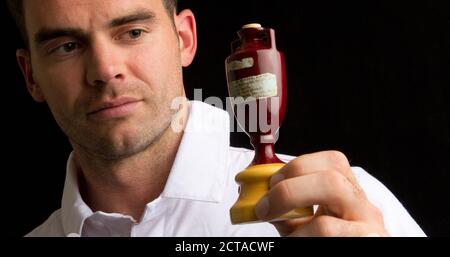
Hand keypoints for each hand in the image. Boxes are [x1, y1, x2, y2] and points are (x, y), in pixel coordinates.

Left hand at [255, 151, 388, 236]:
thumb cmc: (320, 241)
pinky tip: (297, 242)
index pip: (332, 161)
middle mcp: (363, 206)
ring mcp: (369, 228)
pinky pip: (328, 235)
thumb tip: (257, 195)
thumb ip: (286, 206)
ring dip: (295, 223)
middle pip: (332, 179)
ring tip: (283, 233)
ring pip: (330, 215)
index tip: (271, 182)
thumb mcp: (303, 223)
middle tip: (266, 207)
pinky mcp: (367, 243)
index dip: (298, 166)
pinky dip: (302, 239)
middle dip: (290, 189)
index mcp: (347, 191)